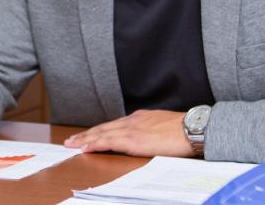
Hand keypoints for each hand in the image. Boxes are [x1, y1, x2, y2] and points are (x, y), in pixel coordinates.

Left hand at [63, 109, 193, 156]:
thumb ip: (151, 131)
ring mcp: (132, 129)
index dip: (99, 131)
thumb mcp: (163, 127)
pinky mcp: (133, 139)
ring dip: (85, 139)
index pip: (114, 125)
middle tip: (70, 140)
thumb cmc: (185, 130)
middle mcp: (132, 121)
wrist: (193, 128)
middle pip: (103, 128)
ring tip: (71, 144)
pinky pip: (108, 141)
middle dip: (86, 135)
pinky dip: (94, 143)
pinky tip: (85, 147)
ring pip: (102, 133)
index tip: (87, 135)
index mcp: (140, 118)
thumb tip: (148, 138)